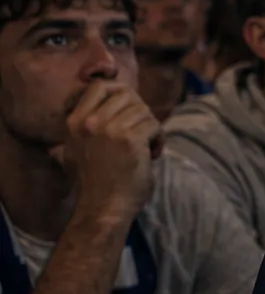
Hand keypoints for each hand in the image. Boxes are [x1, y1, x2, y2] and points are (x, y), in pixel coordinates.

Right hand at [51, 81, 159, 224]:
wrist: (103, 208)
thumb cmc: (96, 181)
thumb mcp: (77, 148)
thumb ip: (86, 125)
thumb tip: (99, 97)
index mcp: (76, 121)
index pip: (100, 85)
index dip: (122, 93)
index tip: (129, 111)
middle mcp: (90, 122)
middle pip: (127, 95)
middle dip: (140, 112)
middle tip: (142, 131)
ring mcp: (110, 129)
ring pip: (144, 110)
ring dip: (150, 127)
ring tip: (147, 147)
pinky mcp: (130, 140)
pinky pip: (154, 125)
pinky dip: (159, 139)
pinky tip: (153, 155)